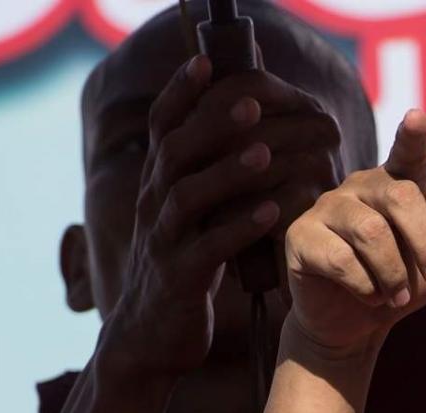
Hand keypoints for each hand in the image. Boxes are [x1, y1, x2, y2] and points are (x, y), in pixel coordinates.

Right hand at [100, 55, 343, 381]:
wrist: (153, 338)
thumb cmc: (185, 270)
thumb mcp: (192, 219)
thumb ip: (209, 179)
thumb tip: (251, 133)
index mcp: (158, 185)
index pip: (161, 127)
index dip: (179, 92)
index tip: (205, 61)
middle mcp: (154, 206)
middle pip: (174, 152)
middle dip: (211, 124)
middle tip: (250, 103)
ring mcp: (163, 242)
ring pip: (186, 196)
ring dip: (227, 172)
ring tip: (264, 153)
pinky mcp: (180, 279)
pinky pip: (209, 249)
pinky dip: (240, 228)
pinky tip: (272, 213)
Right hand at [282, 109, 425, 358]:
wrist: (357, 325)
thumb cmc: (402, 283)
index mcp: (397, 183)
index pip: (407, 154)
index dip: (412, 136)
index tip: (416, 117)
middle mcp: (360, 186)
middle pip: (401, 197)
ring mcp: (327, 207)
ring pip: (372, 232)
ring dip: (395, 274)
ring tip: (397, 296)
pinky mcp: (300, 235)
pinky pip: (342, 259)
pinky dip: (367, 287)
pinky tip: (369, 296)